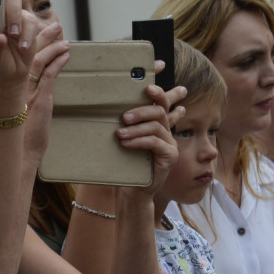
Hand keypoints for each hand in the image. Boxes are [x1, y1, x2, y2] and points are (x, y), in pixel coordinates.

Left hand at [0, 0, 41, 89]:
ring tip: (17, 40)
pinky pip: (30, 20)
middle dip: (10, 10)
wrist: (8, 75)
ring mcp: (11, 17)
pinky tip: (23, 47)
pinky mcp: (25, 24)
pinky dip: (28, 33)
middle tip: (11, 31)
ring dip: (19, 21)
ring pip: (18, 5)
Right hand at [22, 23, 70, 161]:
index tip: (34, 31)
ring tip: (63, 37)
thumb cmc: (19, 138)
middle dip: (42, 37)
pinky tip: (66, 54)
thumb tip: (20, 95)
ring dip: (53, 47)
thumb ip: (17, 100)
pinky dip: (59, 62)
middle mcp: (16, 85)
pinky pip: (50, 74)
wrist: (19, 152)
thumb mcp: (15, 114)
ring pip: (39, 60)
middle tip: (53, 25)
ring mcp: (27, 91)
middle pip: (28, 53)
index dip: (27, 43)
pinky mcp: (40, 98)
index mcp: (9, 86)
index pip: (18, 59)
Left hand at [115, 83, 184, 198]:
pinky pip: (155, 142)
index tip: (149, 84)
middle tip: (124, 117)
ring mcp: (170, 143)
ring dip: (136, 128)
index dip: (159, 90)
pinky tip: (126, 144)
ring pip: (156, 125)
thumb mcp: (122, 139)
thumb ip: (121, 124)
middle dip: (142, 110)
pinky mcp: (170, 156)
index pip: (161, 100)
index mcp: (156, 123)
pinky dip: (139, 141)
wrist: (131, 190)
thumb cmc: (124, 162)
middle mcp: (166, 130)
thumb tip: (103, 108)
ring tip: (120, 133)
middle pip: (159, 110)